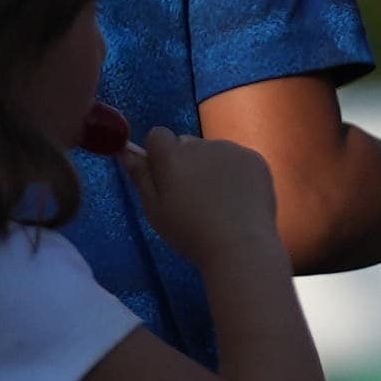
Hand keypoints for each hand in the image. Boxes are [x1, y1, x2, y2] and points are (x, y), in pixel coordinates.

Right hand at [124, 118, 284, 263]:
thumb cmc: (190, 233)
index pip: (157, 135)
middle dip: (186, 162)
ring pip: (214, 152)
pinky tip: (240, 199)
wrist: (240, 245)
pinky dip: (236, 173)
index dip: (158, 154)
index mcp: (172, 155)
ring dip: (212, 167)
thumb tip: (125, 150)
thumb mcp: (155, 210)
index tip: (165, 178)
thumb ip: (140, 176)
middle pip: (187, 144)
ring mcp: (231, 149)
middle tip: (194, 197)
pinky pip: (238, 159)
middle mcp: (201, 144)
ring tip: (220, 202)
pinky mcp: (255, 158)